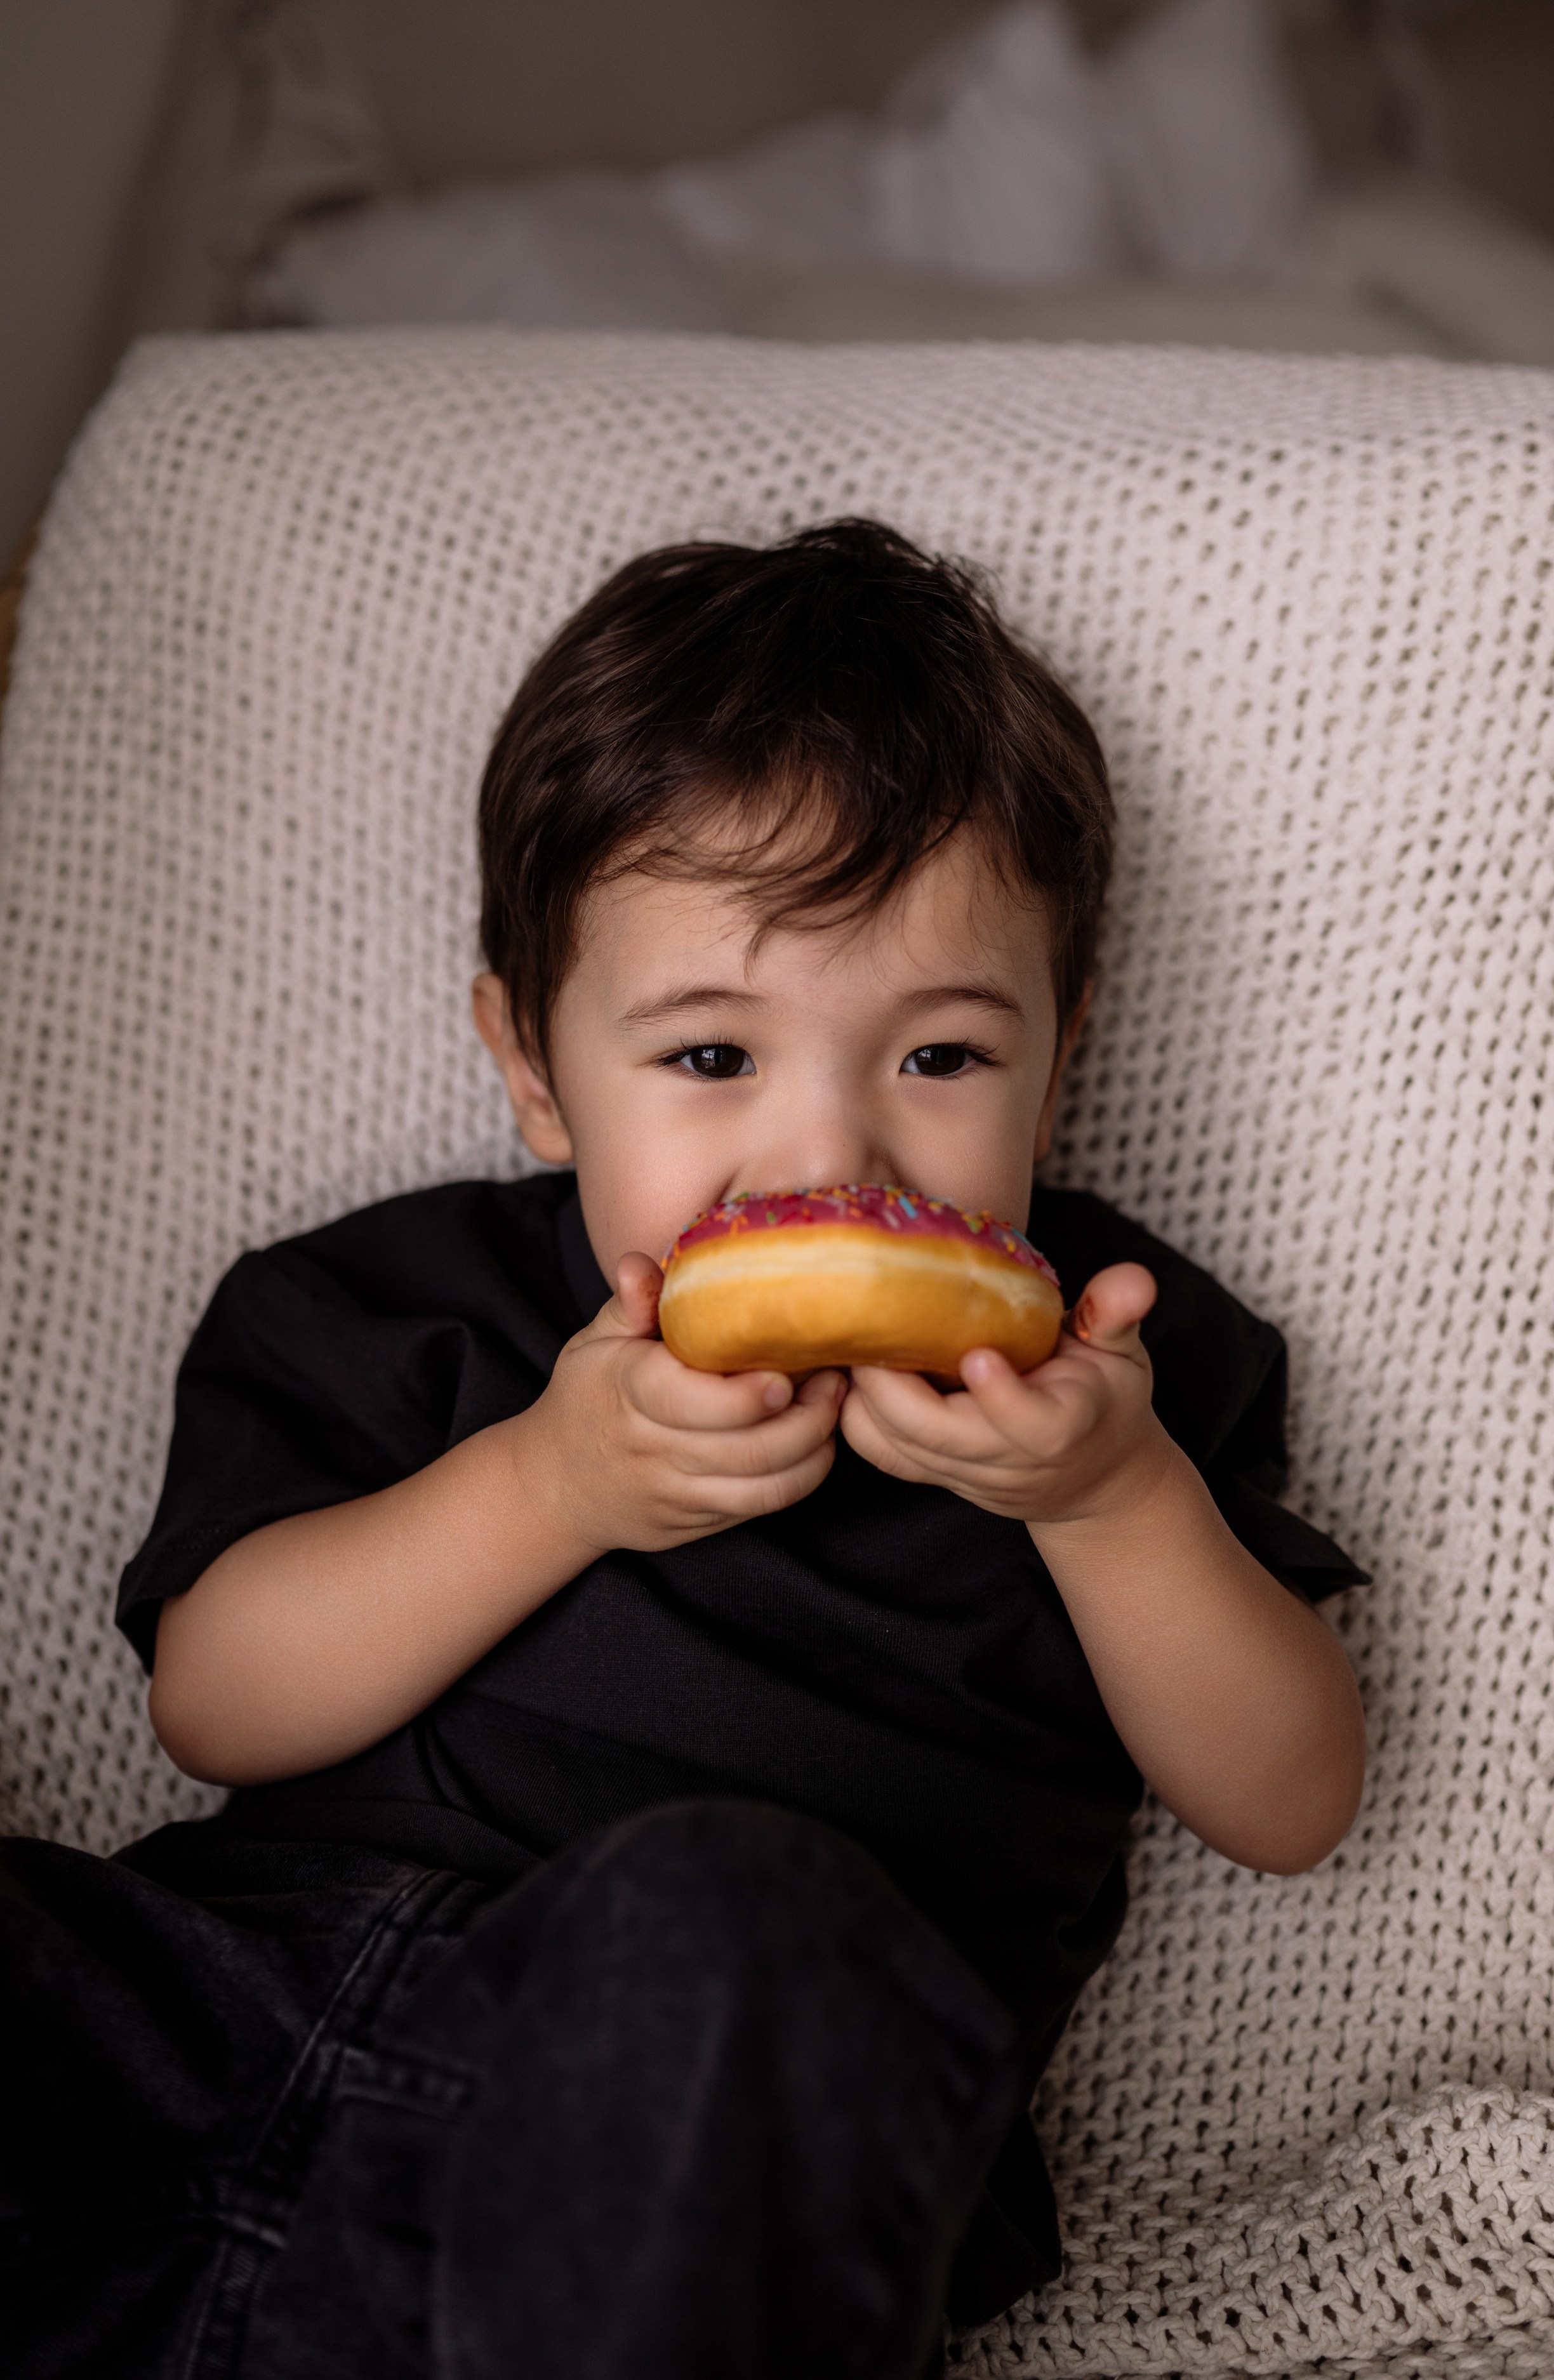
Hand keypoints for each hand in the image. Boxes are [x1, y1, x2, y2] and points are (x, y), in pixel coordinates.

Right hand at [530, 1253, 844, 1556]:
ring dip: (813, 1452)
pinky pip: (759, 1509)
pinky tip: (815, 1445)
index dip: (747, 1396)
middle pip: (746, 1450)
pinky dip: (799, 1479)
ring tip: (833, 1409)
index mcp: (629, 1394)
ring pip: (762, 1488)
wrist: (557, 1487)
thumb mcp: (594, 1343)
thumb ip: (629, 1304)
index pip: (692, 1403)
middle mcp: (654, 1451)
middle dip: (807, 1419)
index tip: (786, 1373)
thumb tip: (640, 1265)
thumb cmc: (587, 1398)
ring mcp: (677, 1494)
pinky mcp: (697, 1524)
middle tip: (834, 1380)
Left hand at [839, 1262, 1170, 1527]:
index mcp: (1063, 1427)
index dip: (1001, 1396)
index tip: (976, 1355)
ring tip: (849, 1339)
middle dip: (894, 1386)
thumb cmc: (1106, 1402)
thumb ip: (1117, 1315)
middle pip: (940, 1439)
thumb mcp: (1124, 1355)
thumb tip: (1134, 1279)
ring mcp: (969, 1476)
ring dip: (866, 1399)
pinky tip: (852, 1369)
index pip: (1032, 1425)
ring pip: (899, 1449)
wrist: (1096, 1482)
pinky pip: (883, 1456)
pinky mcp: (938, 1478)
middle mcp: (1010, 1461)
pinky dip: (857, 1417)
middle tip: (867, 1323)